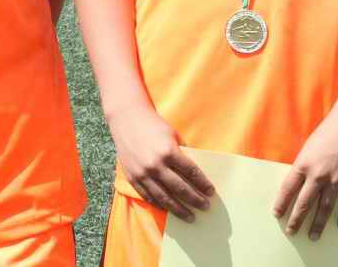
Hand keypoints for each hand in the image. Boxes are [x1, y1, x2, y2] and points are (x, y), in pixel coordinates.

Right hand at [109, 102, 213, 220]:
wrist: (126, 119)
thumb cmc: (153, 126)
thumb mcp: (172, 136)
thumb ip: (181, 154)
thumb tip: (193, 175)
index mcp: (168, 151)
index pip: (191, 172)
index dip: (203, 183)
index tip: (211, 192)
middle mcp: (156, 165)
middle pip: (180, 189)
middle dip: (195, 200)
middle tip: (205, 206)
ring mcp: (143, 173)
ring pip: (164, 198)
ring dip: (179, 209)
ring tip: (190, 216)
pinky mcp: (133, 178)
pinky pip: (148, 196)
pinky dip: (160, 205)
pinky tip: (169, 209)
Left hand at [273, 101, 337, 238]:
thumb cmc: (328, 131)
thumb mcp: (308, 147)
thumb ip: (304, 166)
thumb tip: (299, 184)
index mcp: (303, 164)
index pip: (288, 190)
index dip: (281, 204)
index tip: (277, 214)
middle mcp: (318, 175)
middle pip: (304, 203)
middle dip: (297, 219)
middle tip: (292, 232)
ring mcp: (336, 180)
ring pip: (325, 209)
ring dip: (318, 224)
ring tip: (313, 236)